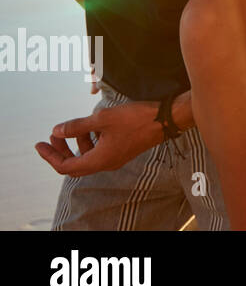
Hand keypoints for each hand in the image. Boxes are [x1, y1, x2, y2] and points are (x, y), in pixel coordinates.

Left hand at [35, 101, 164, 175]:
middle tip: (51, 136)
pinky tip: (91, 127)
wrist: (167, 119)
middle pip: (74, 165)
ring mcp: (115, 158)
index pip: (65, 166)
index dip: (49, 155)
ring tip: (69, 128)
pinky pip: (98, 151)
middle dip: (59, 151)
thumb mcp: (102, 119)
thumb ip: (77, 126)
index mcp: (99, 160)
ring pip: (86, 157)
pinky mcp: (122, 150)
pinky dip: (89, 141)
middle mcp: (106, 163)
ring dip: (74, 145)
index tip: (39, 143)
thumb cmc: (136, 118)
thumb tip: (56, 130)